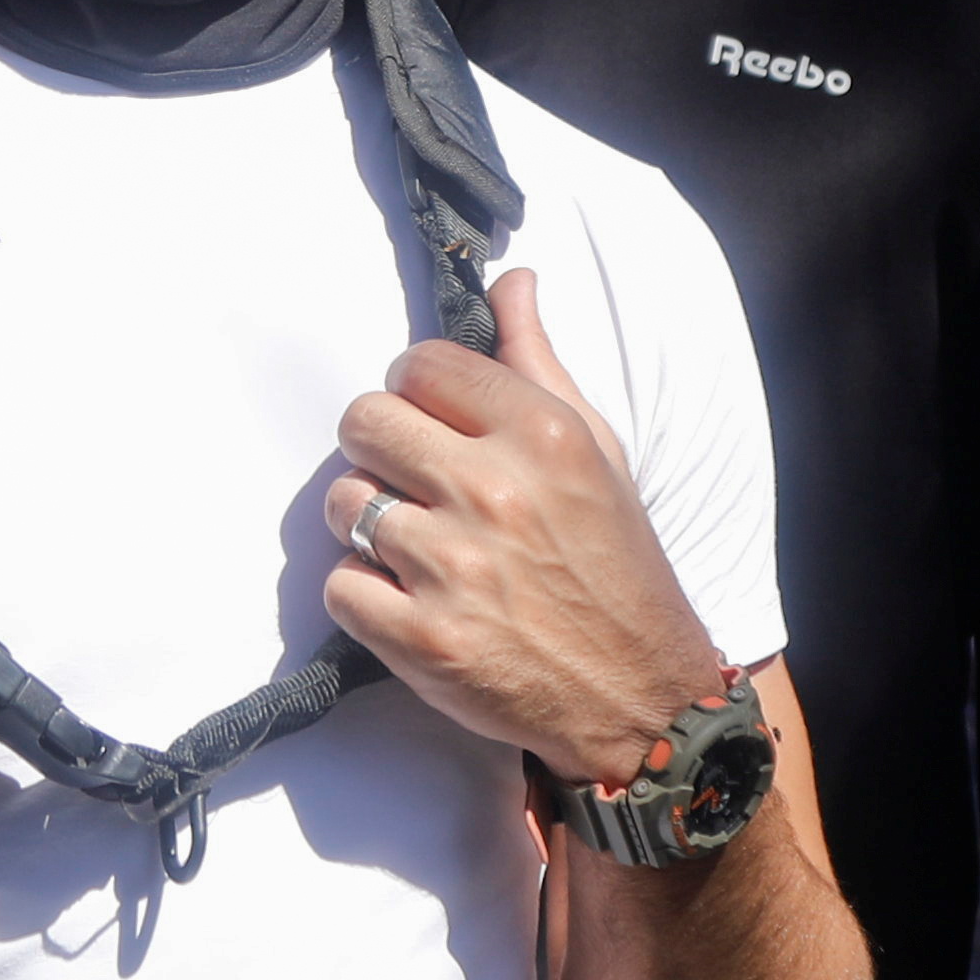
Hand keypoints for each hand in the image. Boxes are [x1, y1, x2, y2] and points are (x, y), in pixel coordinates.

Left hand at [320, 270, 717, 790]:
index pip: (421, 364)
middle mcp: (494, 492)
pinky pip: (338, 585)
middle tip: (409, 479)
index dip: (414, 389)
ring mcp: (453, 569)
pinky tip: (406, 598)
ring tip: (411, 543)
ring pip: (341, 502)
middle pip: (363, 421)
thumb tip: (511, 280)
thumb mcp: (597, 451)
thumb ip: (539, 362)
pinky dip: (362, 594)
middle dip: (376, 446)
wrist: (641, 699)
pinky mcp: (423, 641)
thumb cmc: (616, 566)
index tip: (431, 420)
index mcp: (541, 434)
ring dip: (364, 521)